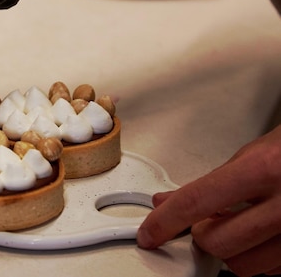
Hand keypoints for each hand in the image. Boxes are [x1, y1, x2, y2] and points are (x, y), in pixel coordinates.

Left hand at [137, 124, 280, 275]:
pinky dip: (262, 259)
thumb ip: (209, 182)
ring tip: (243, 225)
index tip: (150, 233)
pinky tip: (266, 236)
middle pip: (217, 242)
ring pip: (245, 266)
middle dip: (205, 234)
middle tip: (210, 220)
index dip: (164, 222)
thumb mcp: (253, 154)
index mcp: (265, 170)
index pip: (196, 202)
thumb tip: (167, 202)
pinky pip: (274, 271)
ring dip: (234, 250)